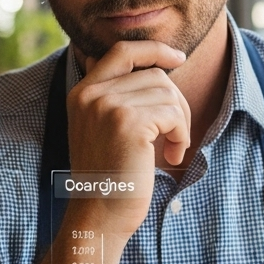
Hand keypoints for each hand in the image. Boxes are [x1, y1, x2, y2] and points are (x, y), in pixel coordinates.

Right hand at [66, 41, 190, 238]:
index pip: (121, 51)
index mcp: (82, 92)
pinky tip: (172, 156)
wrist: (99, 214)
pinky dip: (181, 135)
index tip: (178, 57)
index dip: (153, 49)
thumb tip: (148, 63)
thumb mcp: (100, 128)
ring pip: (168, 92)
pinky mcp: (129, 123)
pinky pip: (173, 114)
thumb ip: (114, 95)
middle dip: (175, 102)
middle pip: (154, 74)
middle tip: (175, 134)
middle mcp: (91, 94)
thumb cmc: (108, 176)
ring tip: (172, 149)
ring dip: (180, 123)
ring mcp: (108, 106)